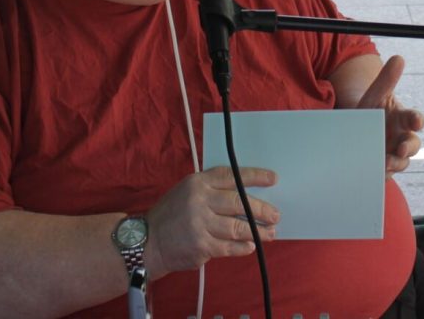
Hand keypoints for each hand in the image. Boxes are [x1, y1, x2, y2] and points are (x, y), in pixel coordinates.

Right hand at [145, 166, 278, 275]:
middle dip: (261, 210)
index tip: (273, 179)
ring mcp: (200, 224)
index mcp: (197, 183)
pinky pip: (229, 247)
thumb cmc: (171, 215)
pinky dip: (243, 247)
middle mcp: (199, 201)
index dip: (254, 176)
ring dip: (258, 231)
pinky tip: (251, 246)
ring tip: (271, 233)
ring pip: (238, 227)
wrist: (147, 241)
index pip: (231, 176)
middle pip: (239, 203)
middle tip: (276, 215)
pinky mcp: (201, 246)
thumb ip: (212, 190)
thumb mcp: (186, 191)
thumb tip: (246, 195)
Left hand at [356, 55, 423, 173]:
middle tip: (400, 148)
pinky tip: (375, 172)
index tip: (416, 120)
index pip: (414, 119)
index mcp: (403, 119)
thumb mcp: (375, 95)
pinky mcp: (383, 168)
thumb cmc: (372, 111)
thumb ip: (386, 80)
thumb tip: (399, 57)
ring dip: (396, 163)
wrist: (356, 130)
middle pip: (412, 144)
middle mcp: (402, 137)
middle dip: (408, 147)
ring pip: (401, 162)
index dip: (416, 119)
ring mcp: (393, 154)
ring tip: (384, 162)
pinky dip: (382, 174)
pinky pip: (387, 174)